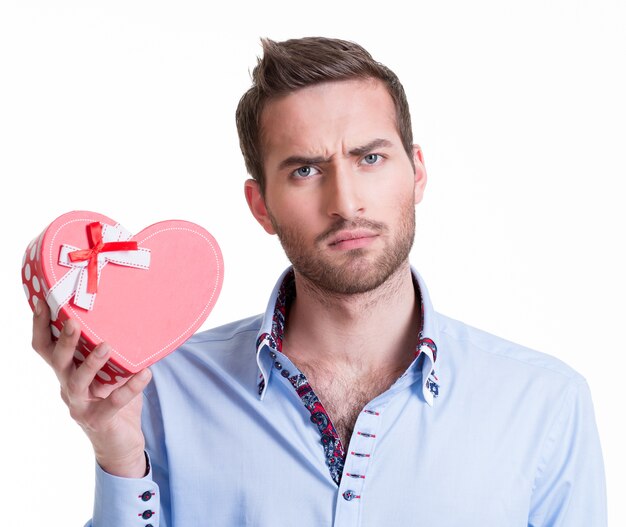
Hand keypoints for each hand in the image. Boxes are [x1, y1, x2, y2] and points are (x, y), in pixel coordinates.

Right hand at [31, 302, 151, 477]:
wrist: (121, 443)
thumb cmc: (113, 399)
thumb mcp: (109, 372)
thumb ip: (109, 351)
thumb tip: (125, 315)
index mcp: (66, 372)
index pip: (46, 347)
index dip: (41, 327)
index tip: (44, 302)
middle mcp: (67, 388)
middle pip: (57, 362)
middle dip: (65, 341)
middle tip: (74, 321)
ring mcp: (80, 406)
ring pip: (77, 382)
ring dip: (91, 362)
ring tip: (106, 346)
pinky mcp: (99, 421)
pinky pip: (113, 403)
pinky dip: (130, 387)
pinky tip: (145, 374)